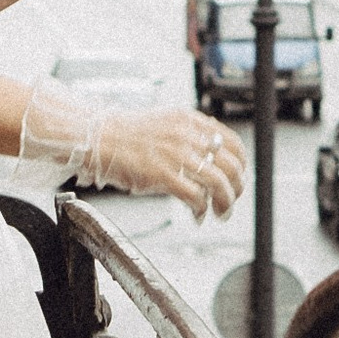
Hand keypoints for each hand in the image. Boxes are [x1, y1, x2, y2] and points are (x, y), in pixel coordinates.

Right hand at [83, 108, 245, 217]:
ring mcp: (176, 155)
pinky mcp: (162, 174)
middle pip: (231, 165)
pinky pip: (196, 197)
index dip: (241, 165)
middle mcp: (187, 135)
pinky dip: (202, 210)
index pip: (232, 142)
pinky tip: (198, 216)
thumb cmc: (126, 135)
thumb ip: (190, 136)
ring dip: (225, 203)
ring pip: (218, 183)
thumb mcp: (165, 123)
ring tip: (220, 214)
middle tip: (230, 202)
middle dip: (236, 189)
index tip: (238, 179)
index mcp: (190, 121)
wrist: (97, 137)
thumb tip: (211, 157)